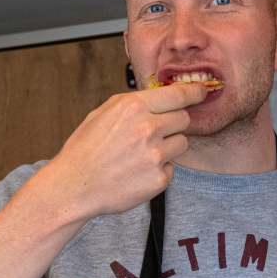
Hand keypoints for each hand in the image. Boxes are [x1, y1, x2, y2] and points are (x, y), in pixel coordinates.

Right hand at [25, 82, 207, 223]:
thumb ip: (135, 103)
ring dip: (168, 147)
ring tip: (142, 154)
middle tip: (156, 132)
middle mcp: (147, 129)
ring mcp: (155, 155)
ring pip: (181, 143)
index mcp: (133, 107)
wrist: (75, 185)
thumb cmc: (86, 149)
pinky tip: (137, 171)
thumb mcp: (104, 112)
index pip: (178, 94)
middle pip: (184, 119)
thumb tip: (161, 95)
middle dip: (175, 123)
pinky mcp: (159, 179)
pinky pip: (171, 168)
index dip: (194, 92)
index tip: (202, 92)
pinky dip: (159, 170)